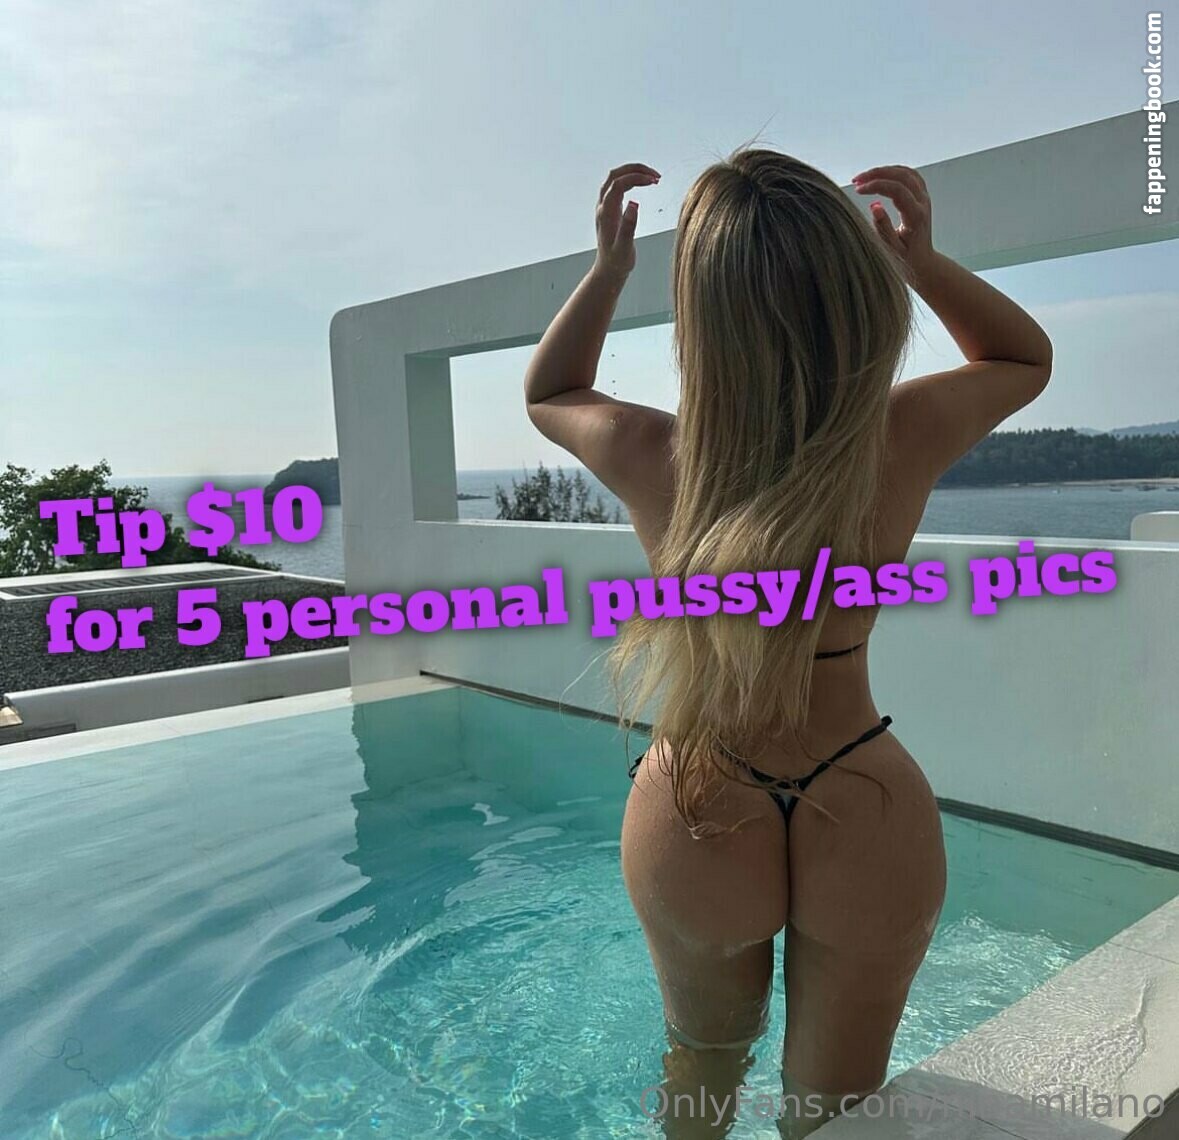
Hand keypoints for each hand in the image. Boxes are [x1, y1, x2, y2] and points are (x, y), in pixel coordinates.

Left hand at [594, 163, 659, 284]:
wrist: (609, 270)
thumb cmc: (617, 261)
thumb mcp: (624, 247)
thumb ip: (628, 226)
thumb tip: (634, 203)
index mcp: (606, 213)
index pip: (618, 184)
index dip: (636, 178)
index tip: (654, 181)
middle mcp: (603, 206)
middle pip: (614, 175)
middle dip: (635, 169)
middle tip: (655, 175)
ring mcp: (605, 207)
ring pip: (615, 178)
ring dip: (633, 172)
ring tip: (653, 178)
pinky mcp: (611, 209)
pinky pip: (618, 186)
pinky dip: (631, 180)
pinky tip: (645, 185)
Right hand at [851, 164, 934, 273]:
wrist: (923, 262)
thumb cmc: (906, 260)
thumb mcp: (891, 249)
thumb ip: (883, 228)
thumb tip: (874, 206)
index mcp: (916, 216)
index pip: (897, 190)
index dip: (876, 186)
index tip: (857, 190)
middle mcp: (923, 203)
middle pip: (902, 176)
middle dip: (878, 173)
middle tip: (857, 180)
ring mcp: (924, 197)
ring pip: (907, 172)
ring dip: (884, 170)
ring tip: (864, 177)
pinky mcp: (921, 196)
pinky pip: (910, 175)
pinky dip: (893, 171)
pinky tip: (879, 176)